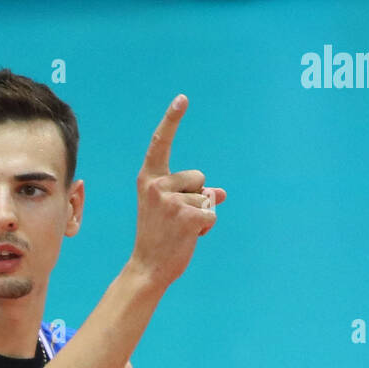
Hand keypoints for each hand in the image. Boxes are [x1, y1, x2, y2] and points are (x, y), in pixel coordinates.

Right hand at [130, 94, 225, 291]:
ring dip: (202, 214)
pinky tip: (190, 237)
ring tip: (181, 230)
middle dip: (197, 197)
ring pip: (207, 197)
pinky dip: (207, 227)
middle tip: (176, 220)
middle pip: (198, 177)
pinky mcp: (188, 217)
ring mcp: (172, 201)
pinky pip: (211, 213)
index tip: (183, 99)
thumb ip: (192, 196)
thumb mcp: (171, 210)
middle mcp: (158, 185)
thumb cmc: (159, 238)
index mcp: (149, 179)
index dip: (172, 120)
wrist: (147, 268)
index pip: (161, 142)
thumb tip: (220, 193)